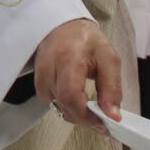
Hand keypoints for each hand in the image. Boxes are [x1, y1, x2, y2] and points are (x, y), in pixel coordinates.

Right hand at [33, 18, 120, 132]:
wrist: (62, 26)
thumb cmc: (87, 40)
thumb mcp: (109, 58)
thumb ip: (112, 87)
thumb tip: (113, 116)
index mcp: (69, 57)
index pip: (71, 94)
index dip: (86, 114)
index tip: (104, 123)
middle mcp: (49, 67)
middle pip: (64, 104)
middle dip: (84, 118)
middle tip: (102, 119)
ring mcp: (40, 74)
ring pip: (57, 106)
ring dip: (75, 112)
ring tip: (90, 105)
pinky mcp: (37, 81)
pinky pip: (52, 102)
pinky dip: (66, 105)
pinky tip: (76, 97)